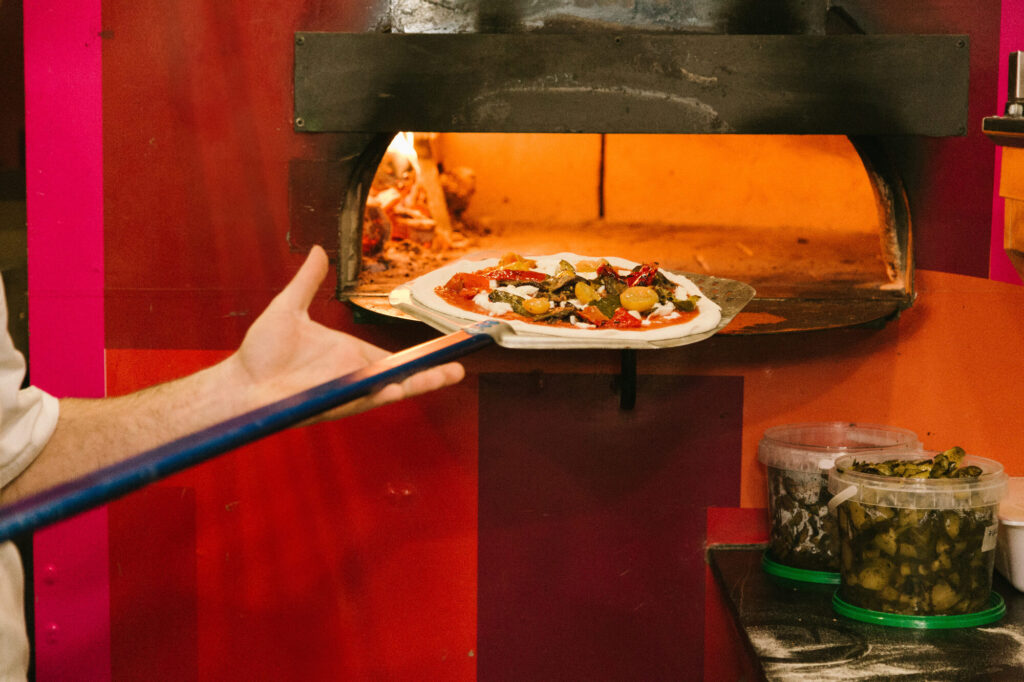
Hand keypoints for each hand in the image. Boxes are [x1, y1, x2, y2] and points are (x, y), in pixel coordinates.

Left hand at [226, 245, 464, 418]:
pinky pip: (363, 399)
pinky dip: (381, 393)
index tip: (443, 348)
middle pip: (400, 375)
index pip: (392, 357)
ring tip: (446, 376)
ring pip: (390, 389)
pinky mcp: (332, 403)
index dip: (418, 356)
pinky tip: (396, 388)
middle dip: (430, 374)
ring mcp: (345, 390)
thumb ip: (307, 281)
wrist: (241, 379)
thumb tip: (320, 250)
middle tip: (459, 369)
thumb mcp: (288, 307)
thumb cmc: (260, 351)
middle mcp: (352, 374)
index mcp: (349, 354)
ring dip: (417, 384)